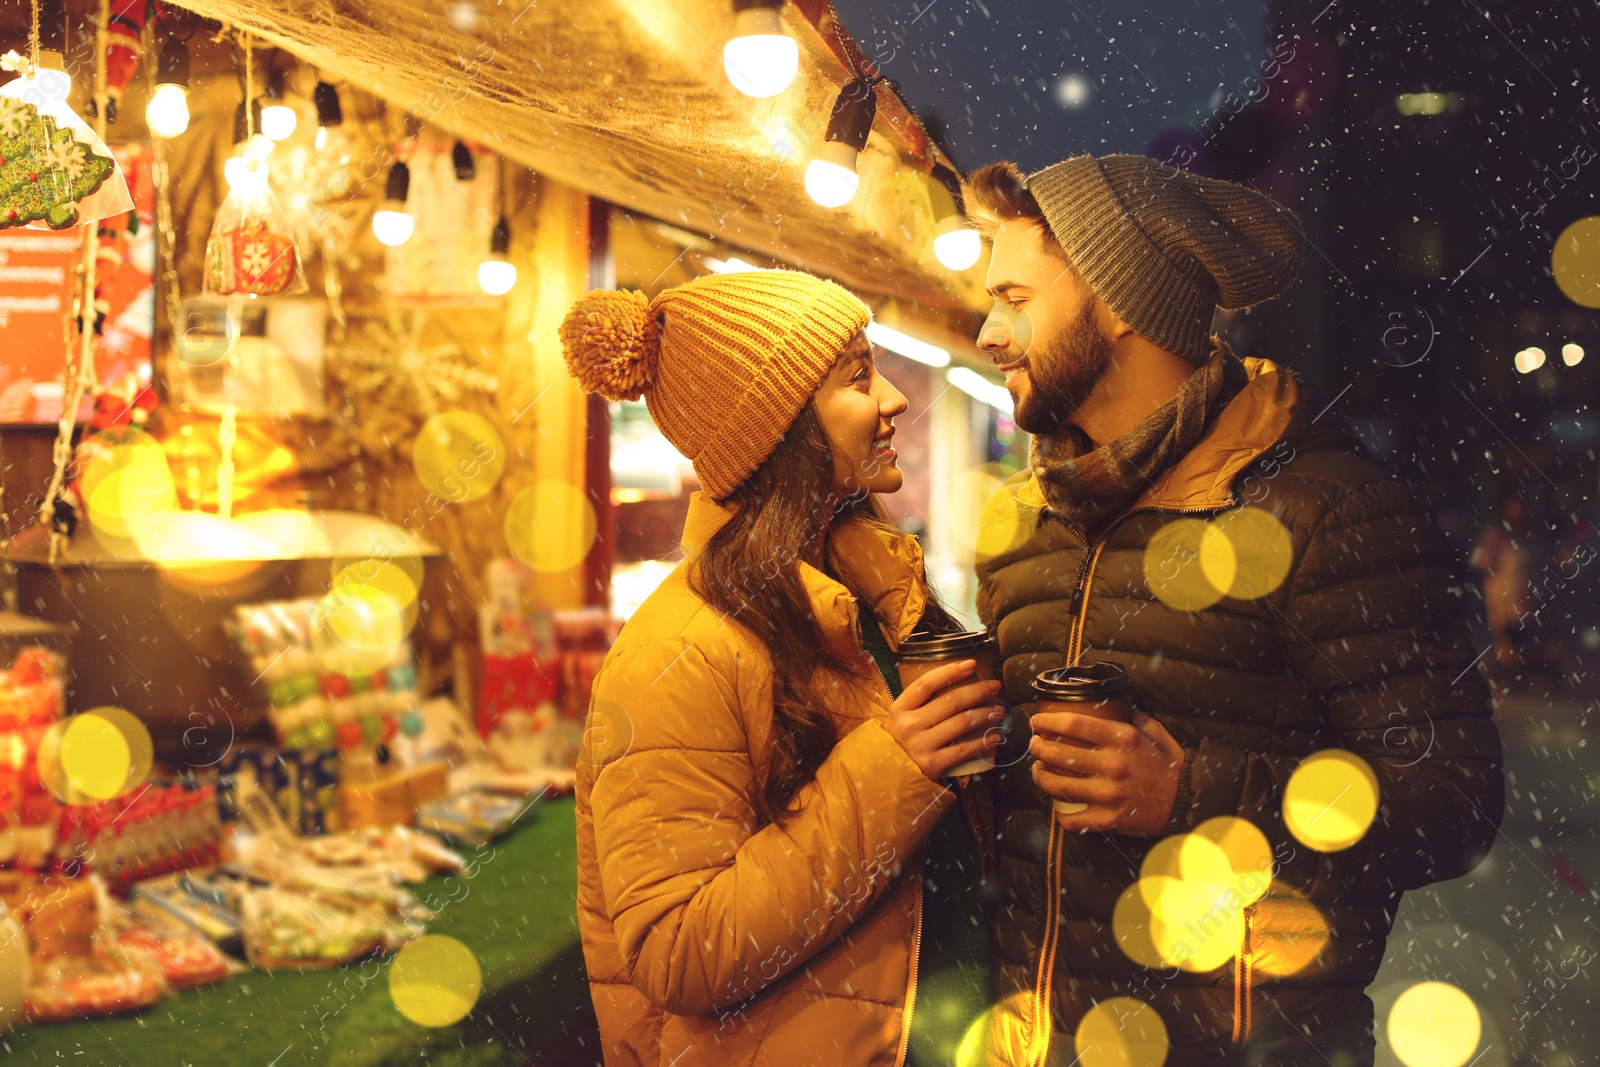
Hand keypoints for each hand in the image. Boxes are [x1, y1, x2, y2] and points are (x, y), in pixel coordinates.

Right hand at [886, 659, 1005, 780]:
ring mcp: (921, 745)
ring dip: (985, 715)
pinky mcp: (932, 764)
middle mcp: (909, 725)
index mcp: (900, 709)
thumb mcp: (901, 719)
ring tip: (998, 711)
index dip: (951, 672)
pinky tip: (994, 736)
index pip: (926, 684)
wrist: (889, 777)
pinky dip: (983, 742)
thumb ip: (921, 704)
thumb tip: (958, 684)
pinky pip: (964, 749)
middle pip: (950, 702)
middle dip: (978, 691)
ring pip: (961, 723)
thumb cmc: (900, 743)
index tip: (971, 664)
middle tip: (994, 687)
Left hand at [1028, 709, 1184, 835]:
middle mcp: (1113, 765)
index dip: (1048, 721)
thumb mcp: (1156, 732)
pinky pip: (1073, 819)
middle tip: (1033, 745)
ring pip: (1058, 785)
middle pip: (1059, 752)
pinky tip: (1056, 807)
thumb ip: (1133, 716)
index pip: (1074, 724)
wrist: (1189, 801)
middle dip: (1038, 747)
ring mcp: (1110, 794)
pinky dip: (1060, 814)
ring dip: (1040, 776)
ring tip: (1037, 770)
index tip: (1037, 722)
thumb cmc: (1170, 766)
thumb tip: (1116, 702)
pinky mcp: (1110, 819)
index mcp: (1123, 739)